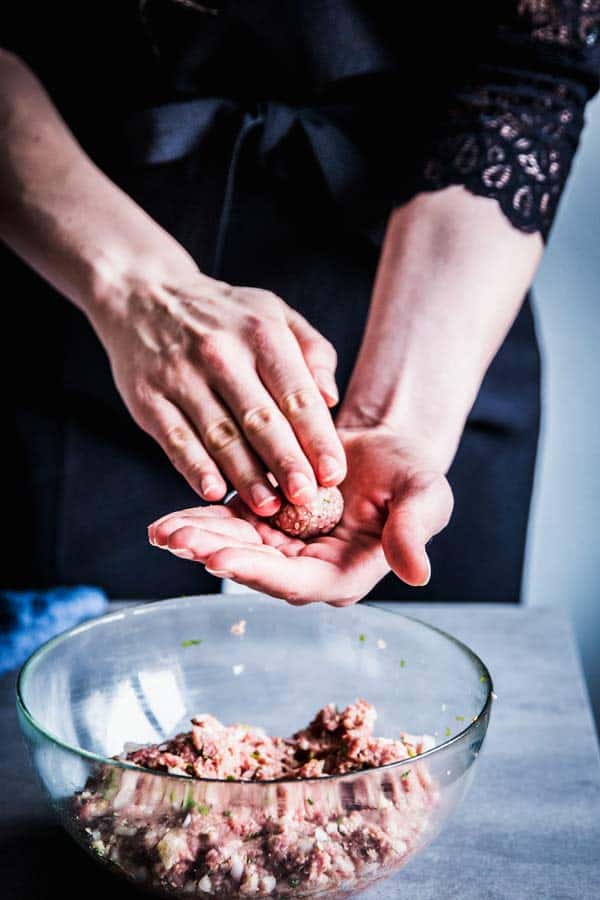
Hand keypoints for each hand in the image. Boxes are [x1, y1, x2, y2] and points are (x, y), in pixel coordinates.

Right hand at [90, 270, 345, 515]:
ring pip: (220, 435)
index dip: (317, 438)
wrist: (145, 293)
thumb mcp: (275, 312)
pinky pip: (176, 440)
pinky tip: (215, 492)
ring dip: (245, 476)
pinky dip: (195, 468)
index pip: (297, 394)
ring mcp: (181, 376)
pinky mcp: (147, 397)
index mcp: (262, 333)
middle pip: (260, 420)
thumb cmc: (225, 315)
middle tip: (306, 499)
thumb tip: (331, 398)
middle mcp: (222, 353)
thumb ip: (312, 351)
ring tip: (267, 507)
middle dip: (286, 463)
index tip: (333, 474)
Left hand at [147, 427, 453, 604]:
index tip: (218, 560)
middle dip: (213, 554)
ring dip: (199, 540)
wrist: (386, 446)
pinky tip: (168, 521)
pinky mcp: (264, 520)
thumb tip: (417, 575)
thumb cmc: (411, 473)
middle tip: (176, 541)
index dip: (257, 572)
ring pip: (235, 548)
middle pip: (254, 568)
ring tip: (161, 533)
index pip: (296, 583)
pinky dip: (201, 520)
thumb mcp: (424, 496)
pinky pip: (229, 525)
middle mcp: (307, 568)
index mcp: (343, 574)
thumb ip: (413, 531)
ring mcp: (282, 546)